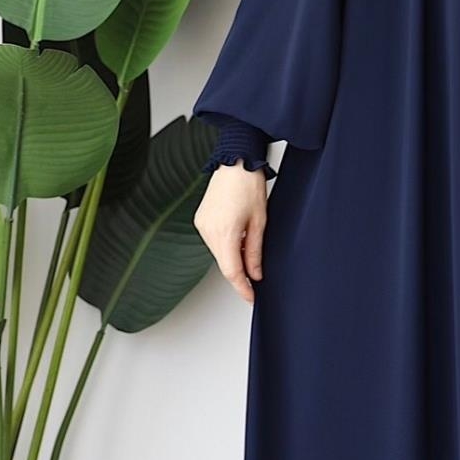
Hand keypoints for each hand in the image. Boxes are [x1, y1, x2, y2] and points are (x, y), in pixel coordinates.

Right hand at [193, 162, 268, 303]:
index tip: (251, 297)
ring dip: (233, 258)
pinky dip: (226, 246)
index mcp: (225, 233)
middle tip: (255, 278)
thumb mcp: (260, 222)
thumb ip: (255, 251)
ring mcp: (201, 225)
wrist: (235, 161)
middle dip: (239, 273)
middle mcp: (208, 231)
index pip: (231, 271)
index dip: (242, 288)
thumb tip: (255, 274)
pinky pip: (213, 241)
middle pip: (224, 263)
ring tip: (249, 248)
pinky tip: (238, 238)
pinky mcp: (200, 219)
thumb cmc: (249, 185)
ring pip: (218, 253)